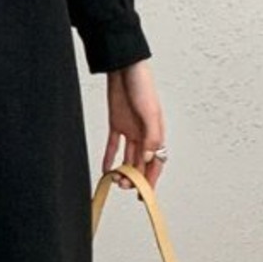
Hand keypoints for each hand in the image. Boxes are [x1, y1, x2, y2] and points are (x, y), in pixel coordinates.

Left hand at [101, 59, 165, 192]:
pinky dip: (109, 157)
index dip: (151, 178)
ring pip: (128, 156)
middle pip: (141, 161)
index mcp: (157, 132)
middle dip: (135, 177)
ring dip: (123, 170)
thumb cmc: (142, 86)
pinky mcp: (116, 123)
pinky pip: (113, 145)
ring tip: (116, 181)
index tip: (145, 194)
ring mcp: (131, 129)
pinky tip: (105, 170)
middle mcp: (145, 133)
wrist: (125, 68)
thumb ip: (151, 135)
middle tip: (125, 187)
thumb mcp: (149, 112)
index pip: (156, 161)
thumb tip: (149, 156)